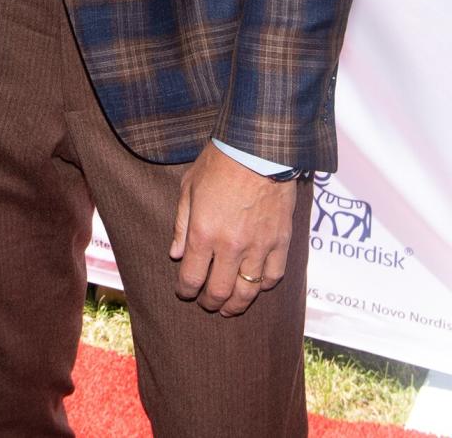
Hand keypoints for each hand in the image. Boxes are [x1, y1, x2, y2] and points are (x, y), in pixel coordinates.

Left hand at [169, 142, 295, 316]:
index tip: (184, 291)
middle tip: (206, 303)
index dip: (185, 290)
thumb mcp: (189, 187)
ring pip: (247, 292)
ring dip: (236, 304)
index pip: (191, 277)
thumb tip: (175, 254)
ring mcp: (258, 247)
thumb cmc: (219, 162)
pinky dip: (263, 286)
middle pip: (219, 292)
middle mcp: (231, 247)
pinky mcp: (281, 242)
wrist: (258, 148)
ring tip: (229, 307)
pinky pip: (273, 276)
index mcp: (204, 233)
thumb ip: (181, 224)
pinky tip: (255, 286)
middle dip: (209, 303)